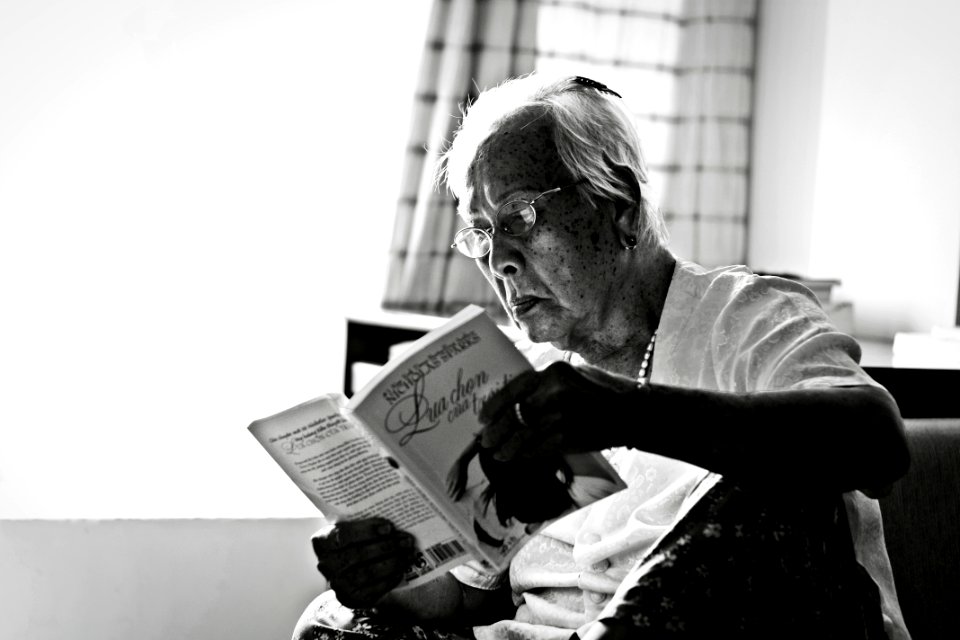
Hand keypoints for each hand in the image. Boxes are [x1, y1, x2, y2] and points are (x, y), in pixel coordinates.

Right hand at [311, 517, 415, 608]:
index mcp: (322, 541)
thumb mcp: (352, 528)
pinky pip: (373, 589)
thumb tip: (395, 514)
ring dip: (393, 562)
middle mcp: (326, 564)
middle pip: (359, 554)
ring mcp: (337, 584)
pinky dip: (390, 579)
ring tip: (408, 553)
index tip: (389, 527)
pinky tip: (402, 569)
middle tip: (406, 540)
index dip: (368, 531)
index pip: (344, 535)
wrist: (346, 570)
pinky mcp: (350, 599)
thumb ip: (364, 521)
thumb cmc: (354, 541)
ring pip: (368, 572)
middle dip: (386, 546)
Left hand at [478, 361, 638, 462]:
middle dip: (496, 432)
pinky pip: (539, 449)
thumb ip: (545, 383)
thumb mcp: (573, 374)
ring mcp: (563, 417)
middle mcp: (556, 393)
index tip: (482, 417)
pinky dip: (526, 455)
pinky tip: (518, 458)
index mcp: (554, 372)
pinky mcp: (570, 438)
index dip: (494, 406)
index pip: (514, 389)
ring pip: (524, 437)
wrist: (632, 412)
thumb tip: (514, 397)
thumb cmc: (601, 390)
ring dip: (508, 448)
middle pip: (515, 416)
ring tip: (499, 454)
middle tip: (486, 441)